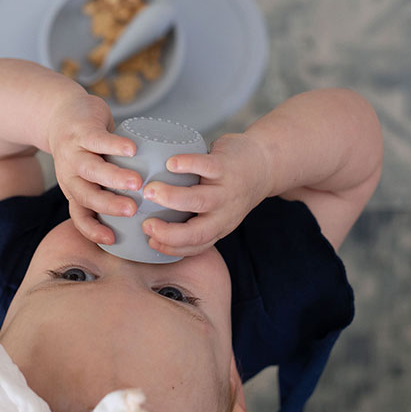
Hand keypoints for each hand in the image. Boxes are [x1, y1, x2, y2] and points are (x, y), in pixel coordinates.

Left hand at [46, 95, 141, 243]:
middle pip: (86, 196)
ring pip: (91, 169)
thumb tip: (155, 206)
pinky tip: (132, 149)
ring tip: (137, 182)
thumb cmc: (86, 147)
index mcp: (75, 190)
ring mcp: (74, 152)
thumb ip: (114, 188)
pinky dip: (115, 145)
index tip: (113, 239)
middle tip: (132, 210)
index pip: (80, 216)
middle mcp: (71, 174)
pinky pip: (98, 139)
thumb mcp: (91, 173)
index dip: (92, 230)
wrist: (61, 112)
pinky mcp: (82, 131)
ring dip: (114, 177)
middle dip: (109, 205)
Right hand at [140, 133, 271, 255]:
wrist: (264, 163)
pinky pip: (207, 166)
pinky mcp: (226, 165)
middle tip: (146, 224)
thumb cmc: (232, 188)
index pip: (196, 246)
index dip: (172, 248)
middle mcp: (224, 213)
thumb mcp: (218, 211)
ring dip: (172, 198)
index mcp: (218, 226)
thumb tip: (147, 215)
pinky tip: (171, 163)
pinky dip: (188, 165)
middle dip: (170, 233)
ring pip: (201, 200)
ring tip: (149, 191)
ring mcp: (226, 189)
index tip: (149, 242)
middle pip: (199, 232)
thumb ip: (190, 216)